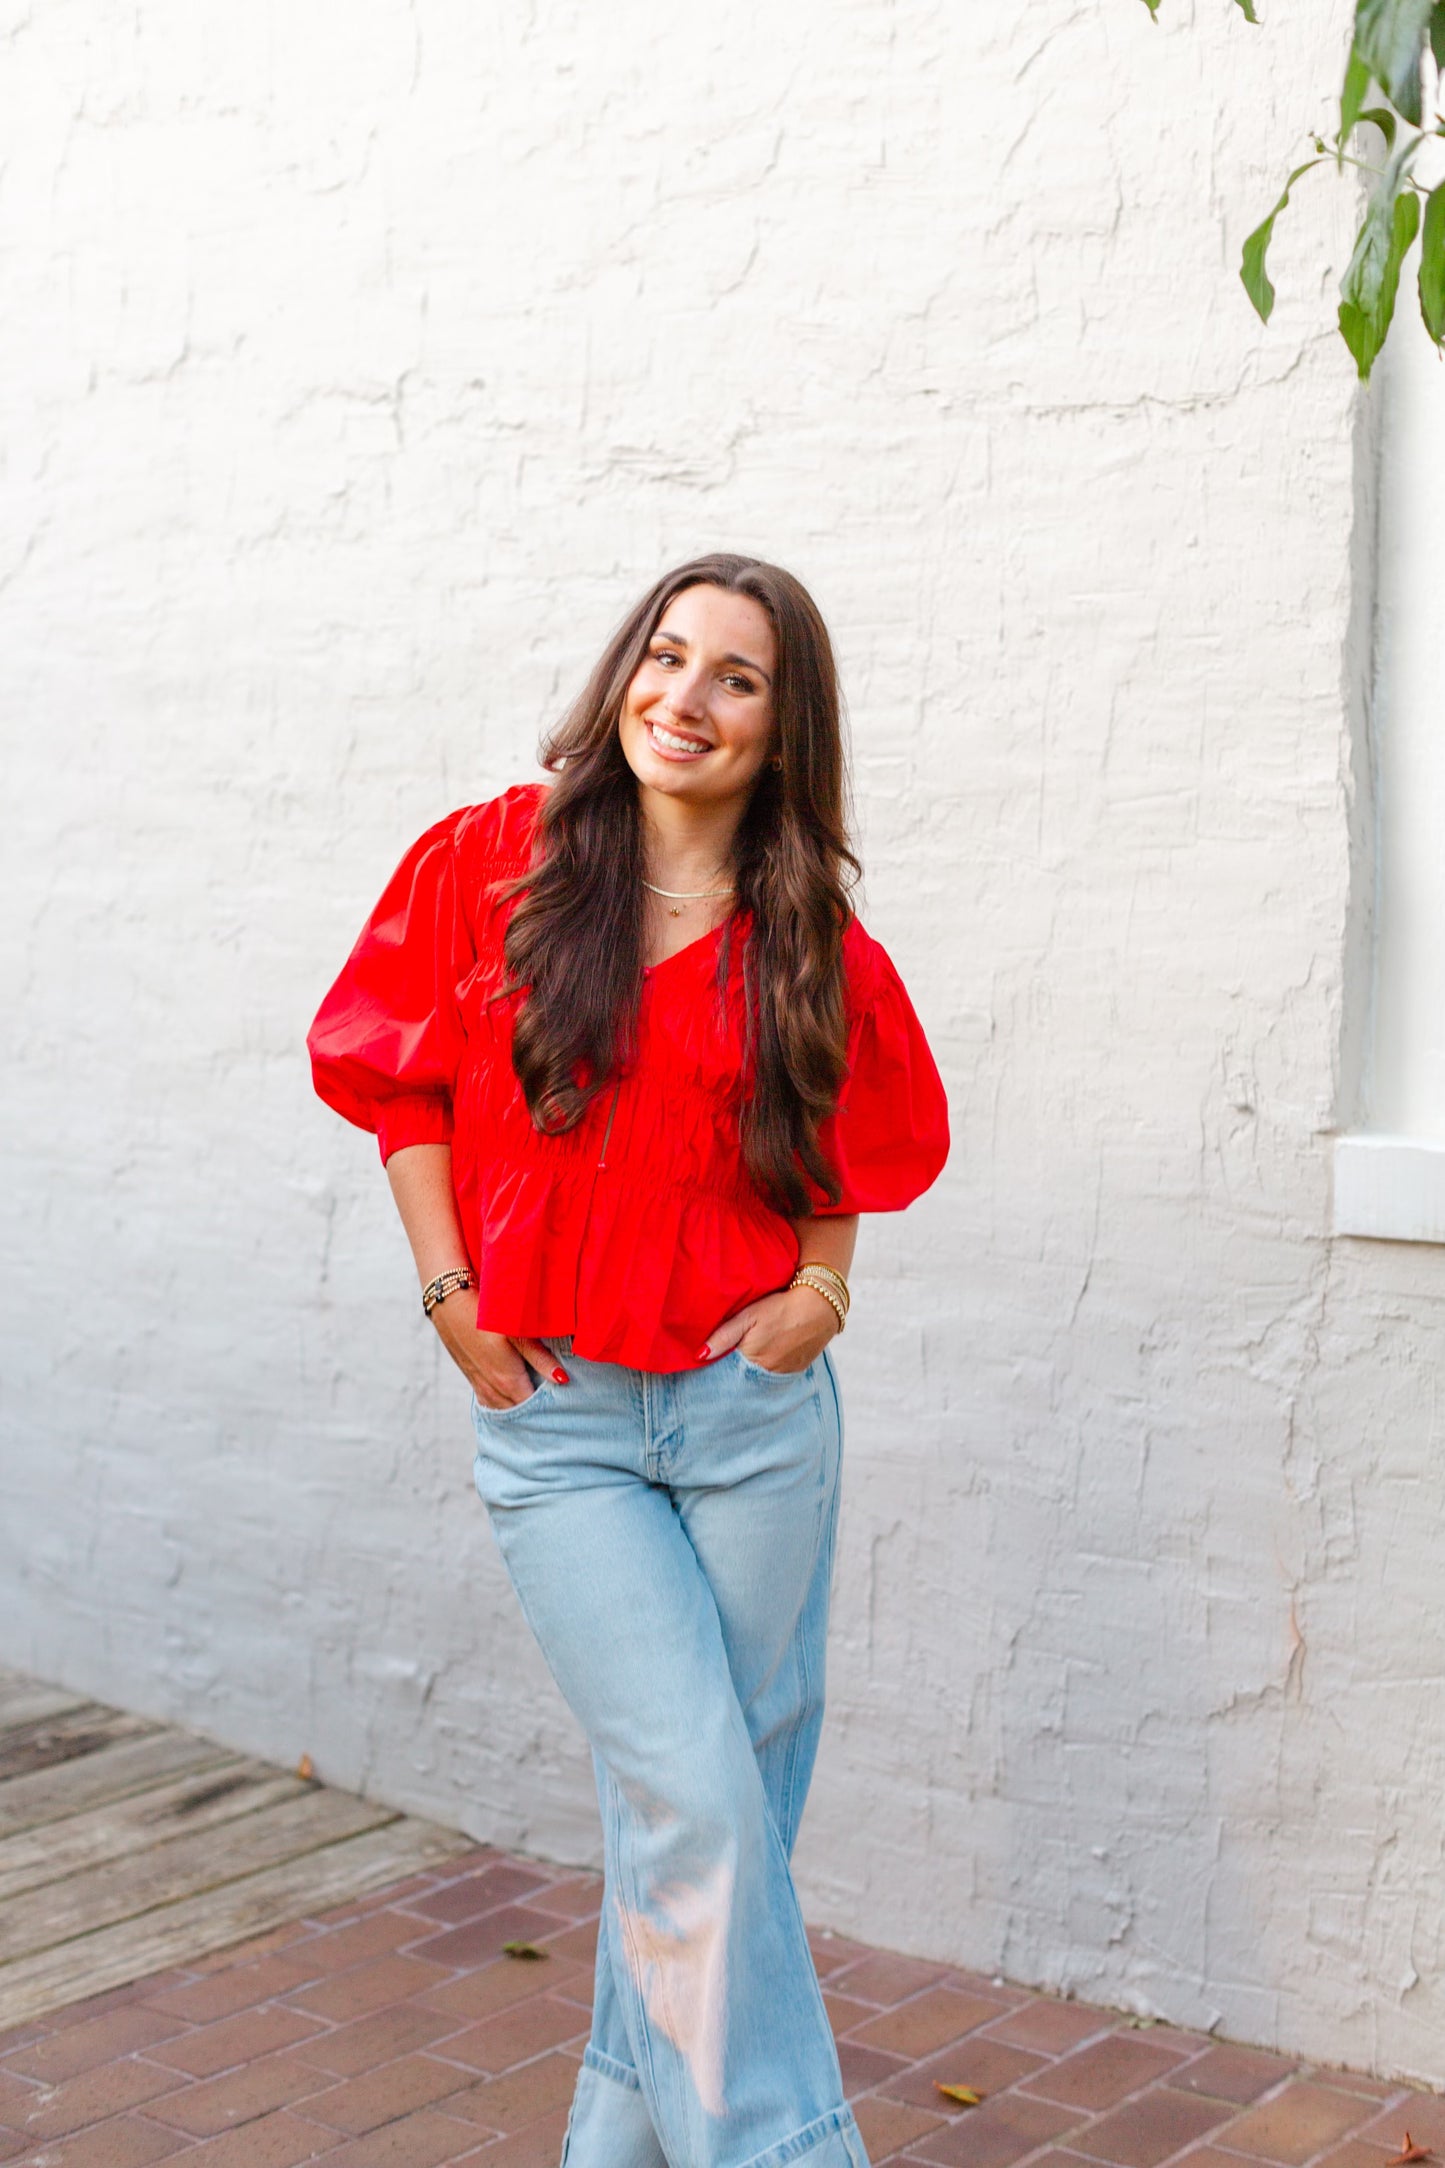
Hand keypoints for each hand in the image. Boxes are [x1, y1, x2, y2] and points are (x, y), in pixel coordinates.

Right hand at [428, 1294, 568, 1409]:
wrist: (450, 1303)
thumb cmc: (487, 1315)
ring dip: (517, 1408)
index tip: (562, 1402)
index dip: (547, 1406)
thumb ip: (540, 1358)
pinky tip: (509, 1399)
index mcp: (508, 1380)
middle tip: (552, 1404)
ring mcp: (479, 1384)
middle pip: (518, 1410)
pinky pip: (488, 1401)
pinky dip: (501, 1404)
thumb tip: (562, 1379)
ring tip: (534, 1404)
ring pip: (502, 1409)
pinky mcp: (471, 1376)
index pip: (532, 1406)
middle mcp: (493, 1388)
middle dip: (534, 1410)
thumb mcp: (518, 1333)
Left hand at [700, 1283, 838, 1373]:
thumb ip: (724, 1336)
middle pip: (743, 1380)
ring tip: (745, 1361)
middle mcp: (768, 1374)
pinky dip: (767, 1371)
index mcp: (752, 1360)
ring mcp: (784, 1375)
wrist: (820, 1306)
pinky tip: (764, 1359)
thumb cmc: (781, 1307)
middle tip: (724, 1367)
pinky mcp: (796, 1371)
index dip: (718, 1370)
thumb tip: (699, 1356)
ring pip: (759, 1380)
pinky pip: (775, 1377)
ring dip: (750, 1374)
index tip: (708, 1369)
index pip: (727, 1374)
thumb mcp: (748, 1316)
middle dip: (732, 1376)